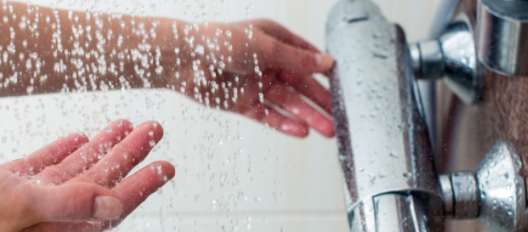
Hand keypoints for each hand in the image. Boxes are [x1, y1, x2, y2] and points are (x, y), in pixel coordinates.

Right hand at [0, 119, 173, 231]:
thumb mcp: (18, 207)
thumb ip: (70, 203)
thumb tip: (117, 204)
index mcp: (56, 229)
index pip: (112, 207)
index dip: (142, 185)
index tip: (167, 164)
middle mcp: (45, 218)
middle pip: (100, 184)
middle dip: (128, 156)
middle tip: (153, 130)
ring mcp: (24, 202)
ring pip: (75, 173)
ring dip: (101, 149)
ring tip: (126, 125)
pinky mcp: (3, 188)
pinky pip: (43, 168)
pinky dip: (63, 151)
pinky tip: (80, 136)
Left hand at [162, 19, 335, 137]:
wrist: (183, 60)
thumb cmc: (219, 41)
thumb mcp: (264, 47)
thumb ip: (297, 59)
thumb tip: (327, 63)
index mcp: (275, 40)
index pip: (307, 57)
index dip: (325, 72)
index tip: (344, 87)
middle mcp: (267, 62)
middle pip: (300, 85)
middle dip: (320, 101)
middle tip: (339, 118)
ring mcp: (256, 84)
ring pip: (288, 103)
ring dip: (307, 116)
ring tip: (327, 131)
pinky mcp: (243, 103)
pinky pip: (268, 115)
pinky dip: (284, 123)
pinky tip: (301, 131)